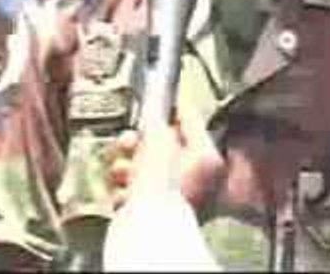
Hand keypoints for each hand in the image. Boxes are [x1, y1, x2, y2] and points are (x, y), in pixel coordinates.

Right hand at [107, 98, 224, 212]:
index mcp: (206, 159)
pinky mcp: (154, 215)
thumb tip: (156, 99)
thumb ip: (157, 116)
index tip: (154, 98)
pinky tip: (123, 195)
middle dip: (139, 144)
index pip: (189, 121)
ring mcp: (176, 200)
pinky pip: (133, 193)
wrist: (147, 231)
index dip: (169, 109)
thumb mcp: (159, 139)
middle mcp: (197, 180)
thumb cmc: (160, 185)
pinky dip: (124, 191)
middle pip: (162, 147)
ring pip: (143, 170)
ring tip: (123, 173)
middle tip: (129, 143)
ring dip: (126, 168)